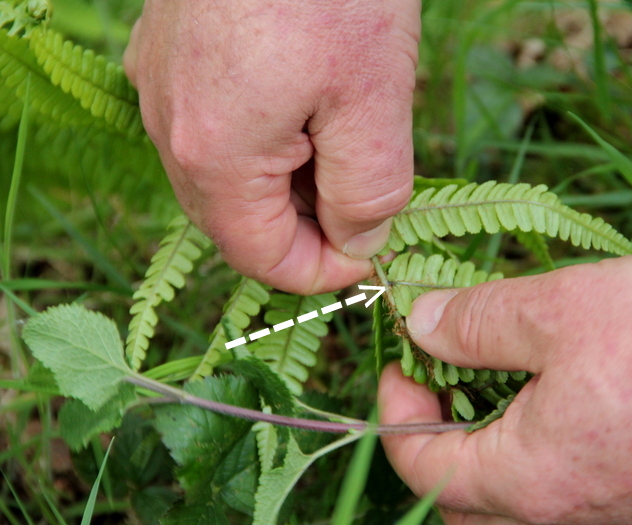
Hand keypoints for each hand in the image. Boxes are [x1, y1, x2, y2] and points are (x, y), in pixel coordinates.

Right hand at [124, 0, 418, 293]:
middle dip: (311, 222)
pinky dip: (272, 137)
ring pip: (232, 175)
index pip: (261, 257)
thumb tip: (357, 242)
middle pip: (242, 220)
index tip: (373, 253)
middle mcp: (170, 126)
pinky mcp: (176, 53)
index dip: (323, 270)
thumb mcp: (374, 101)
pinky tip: (312, 100)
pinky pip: (221, 127)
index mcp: (212, 155)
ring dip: (294, 178)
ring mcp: (165, 84)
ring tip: (346, 132)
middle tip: (369, 190)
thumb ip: (367, 193)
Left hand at [379, 253, 631, 524]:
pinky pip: (569, 517)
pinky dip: (539, 479)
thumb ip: (476, 323)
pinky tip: (559, 423)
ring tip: (494, 406)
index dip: (394, 410)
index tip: (404, 361)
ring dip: (485, 473)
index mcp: (528, 479)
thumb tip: (421, 325)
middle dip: (434, 453)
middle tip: (442, 390)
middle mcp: (567, 523)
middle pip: (461, 511)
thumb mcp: (557, 310)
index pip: (421, 467)